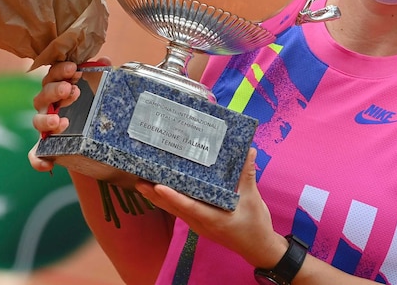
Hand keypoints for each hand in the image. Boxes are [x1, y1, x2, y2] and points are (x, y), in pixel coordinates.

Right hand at [28, 57, 110, 171]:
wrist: (90, 134)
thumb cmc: (88, 103)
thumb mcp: (95, 88)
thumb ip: (98, 74)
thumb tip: (104, 61)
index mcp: (57, 87)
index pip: (53, 75)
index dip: (61, 71)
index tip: (74, 69)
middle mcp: (47, 105)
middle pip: (43, 95)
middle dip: (55, 91)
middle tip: (70, 90)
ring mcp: (44, 126)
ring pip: (37, 121)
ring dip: (46, 120)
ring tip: (60, 121)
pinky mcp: (44, 147)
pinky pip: (35, 154)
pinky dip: (38, 159)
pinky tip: (46, 163)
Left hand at [135, 148, 286, 269]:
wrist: (257, 247)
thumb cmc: (254, 225)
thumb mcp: (252, 199)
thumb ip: (247, 174)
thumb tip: (248, 150)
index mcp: (212, 218)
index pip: (188, 206)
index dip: (172, 197)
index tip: (157, 186)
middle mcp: (200, 222)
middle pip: (173, 207)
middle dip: (155, 194)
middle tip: (139, 178)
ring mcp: (198, 222)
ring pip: (174, 209)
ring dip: (157, 197)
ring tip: (142, 181)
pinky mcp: (199, 220)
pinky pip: (180, 209)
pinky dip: (169, 199)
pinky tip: (162, 187)